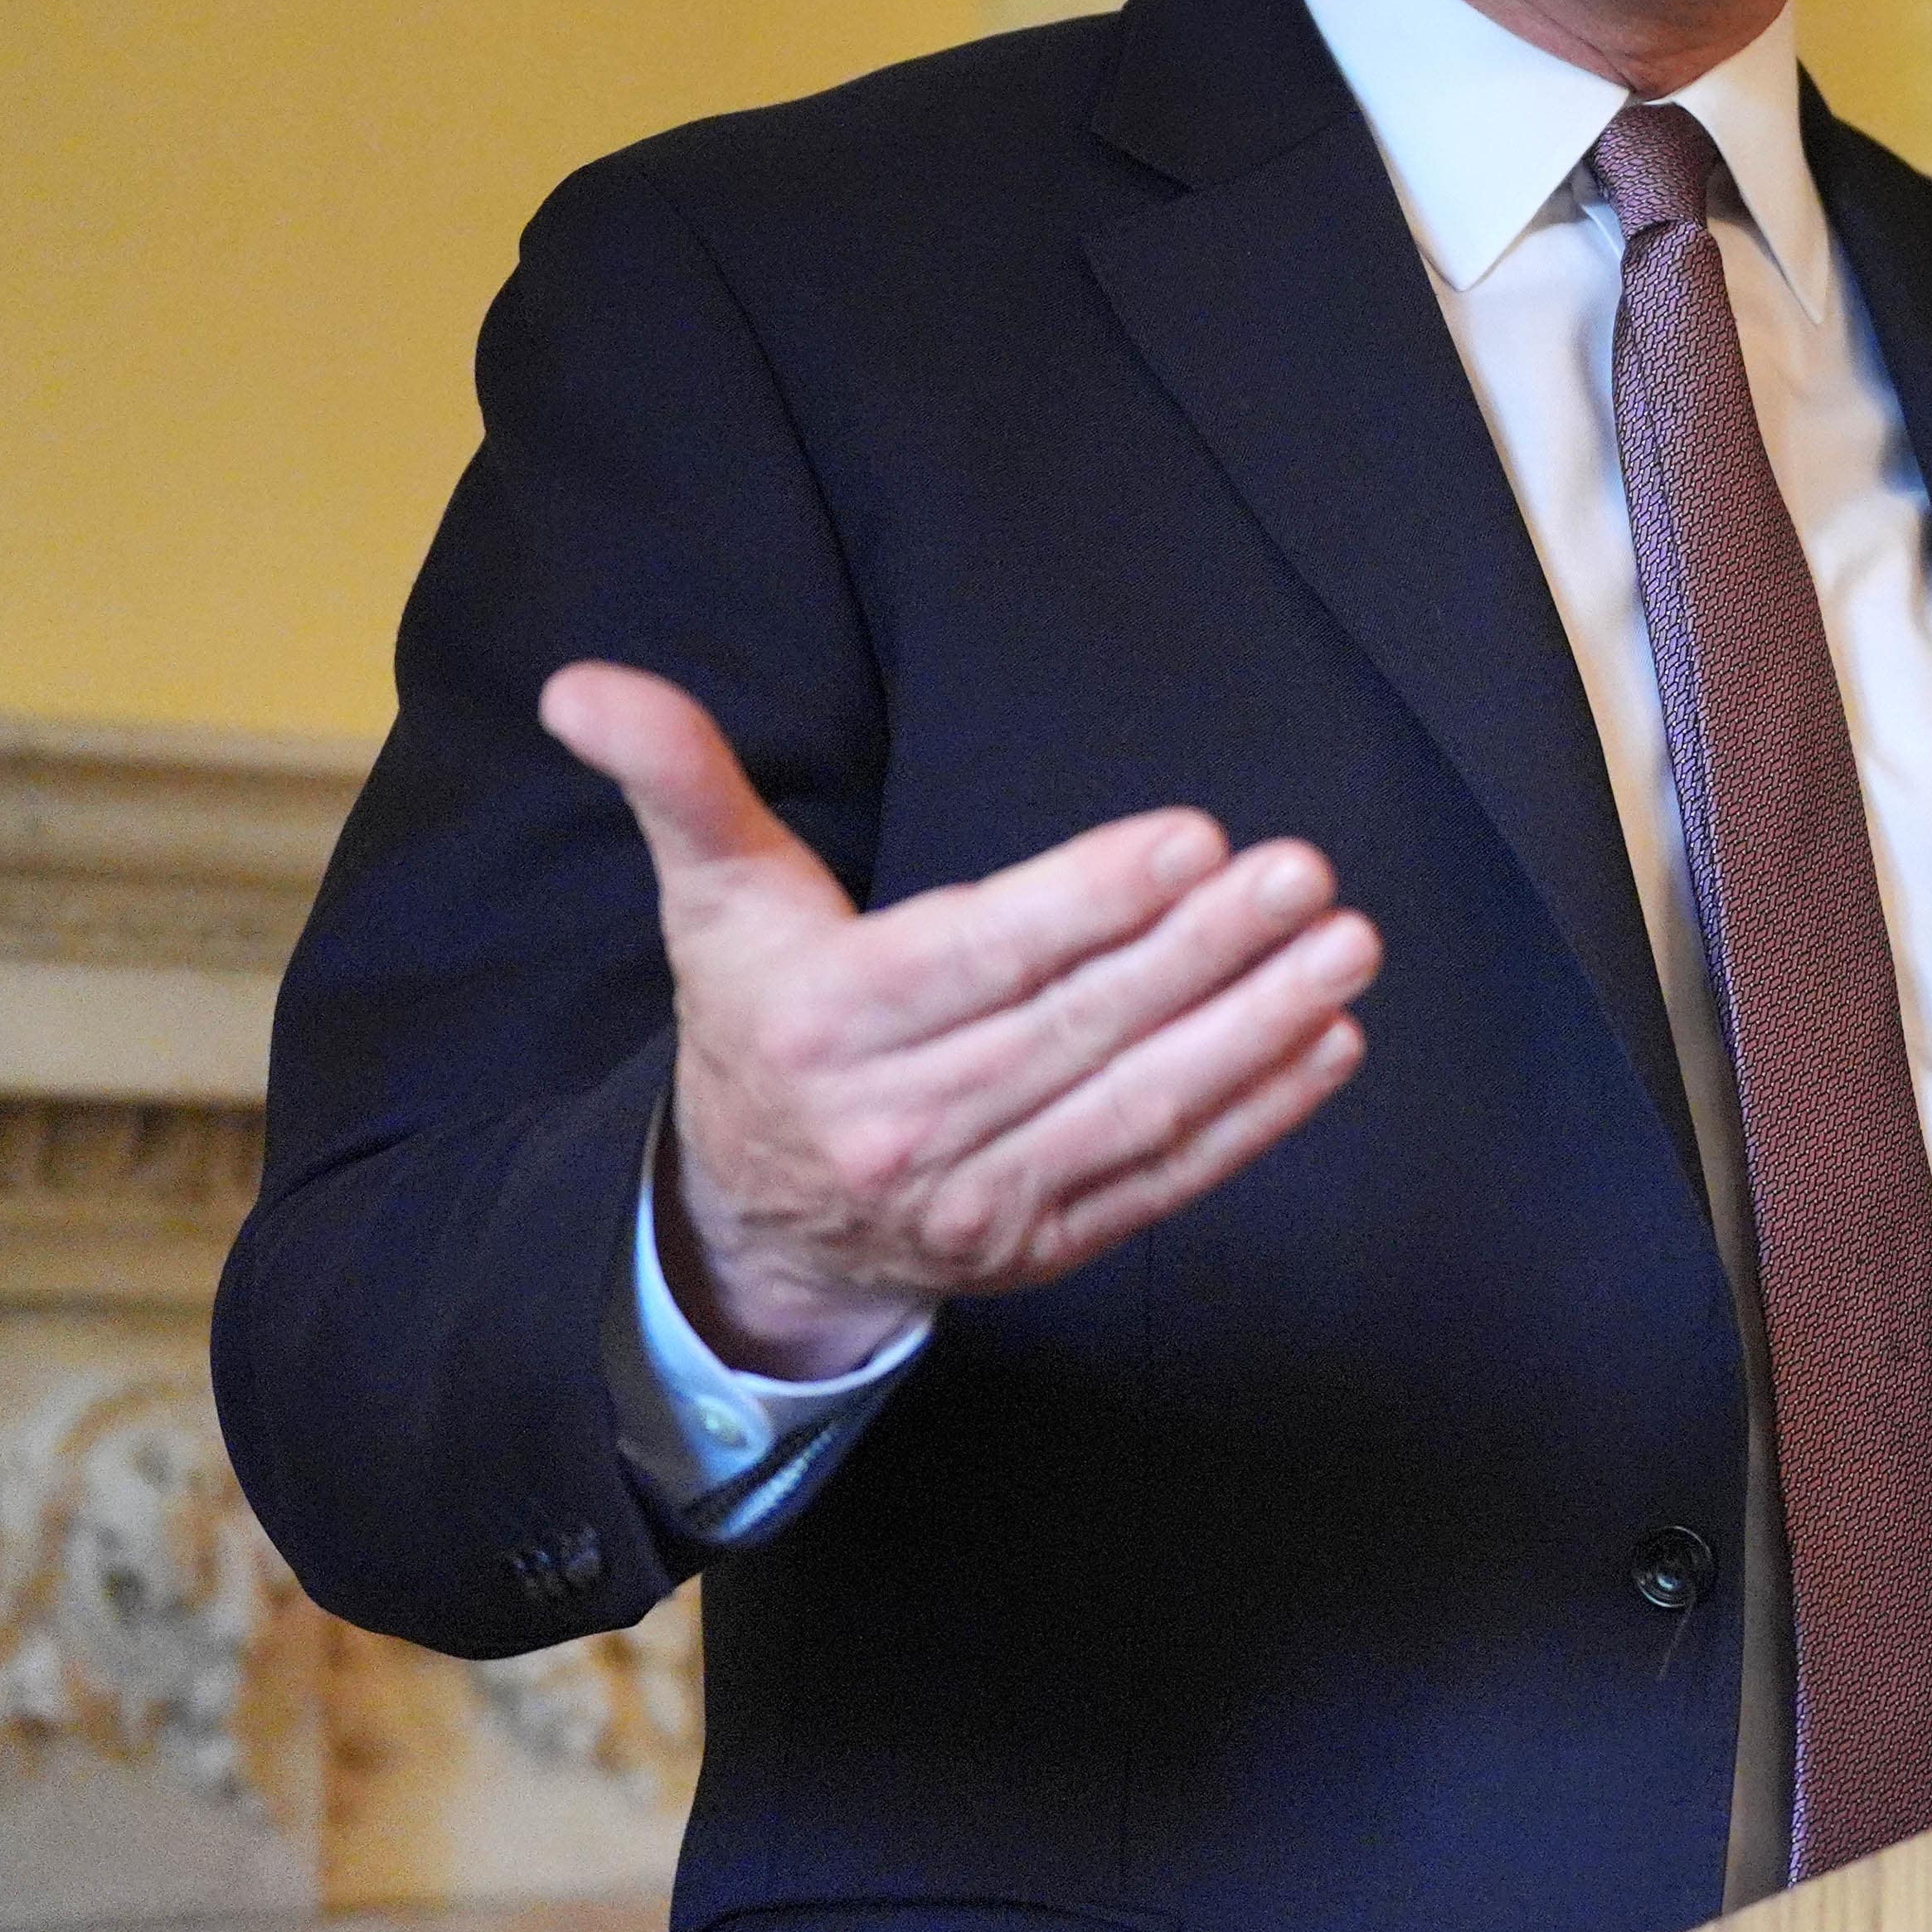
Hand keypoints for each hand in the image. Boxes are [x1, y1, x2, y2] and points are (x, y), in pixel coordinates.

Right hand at [541, 665, 1374, 1377]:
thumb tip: (584, 683)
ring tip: (1347, 947)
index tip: (1192, 837)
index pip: (975, 959)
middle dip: (1202, 952)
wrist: (751, 1225)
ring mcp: (978, 1202)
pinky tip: (1329, 1042)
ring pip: (1134, 1110)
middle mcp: (899, 1126)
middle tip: (1304, 873)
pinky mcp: (1045, 1248)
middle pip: (1073, 1031)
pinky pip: (1164, 1181)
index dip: (1085, 903)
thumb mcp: (711, 902)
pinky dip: (1256, 1118)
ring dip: (1254, 1030)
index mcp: (822, 1026)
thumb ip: (678, 784)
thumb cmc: (757, 1021)